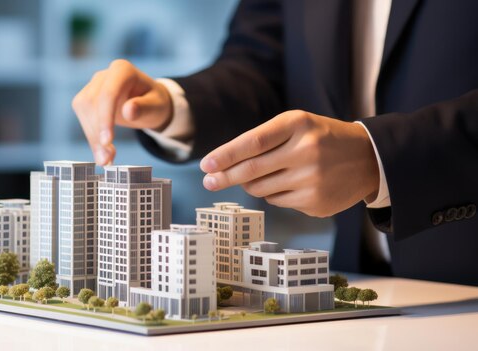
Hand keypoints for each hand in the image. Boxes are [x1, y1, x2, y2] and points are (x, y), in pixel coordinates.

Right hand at [72, 59, 173, 164]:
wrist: (148, 104)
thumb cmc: (154, 103)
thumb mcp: (156, 107)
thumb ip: (144, 108)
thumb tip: (128, 111)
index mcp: (122, 70)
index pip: (108, 93)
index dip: (105, 118)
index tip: (107, 141)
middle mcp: (104, 75)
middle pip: (92, 103)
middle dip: (97, 132)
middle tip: (107, 159)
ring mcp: (93, 86)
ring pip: (84, 111)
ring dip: (92, 138)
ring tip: (106, 159)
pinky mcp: (87, 99)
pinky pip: (83, 118)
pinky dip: (92, 137)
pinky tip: (102, 152)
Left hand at [199, 110, 379, 216]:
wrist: (368, 158)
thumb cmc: (321, 138)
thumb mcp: (297, 126)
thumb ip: (263, 141)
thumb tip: (226, 169)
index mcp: (298, 125)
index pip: (253, 142)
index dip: (226, 155)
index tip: (205, 165)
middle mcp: (306, 151)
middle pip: (252, 170)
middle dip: (224, 177)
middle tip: (208, 181)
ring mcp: (312, 180)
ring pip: (260, 189)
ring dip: (252, 184)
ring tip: (266, 174)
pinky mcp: (315, 203)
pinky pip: (277, 201)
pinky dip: (273, 194)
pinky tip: (291, 183)